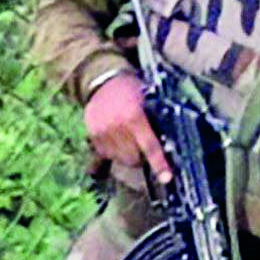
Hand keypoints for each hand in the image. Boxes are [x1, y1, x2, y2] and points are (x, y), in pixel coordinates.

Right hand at [79, 70, 167, 184]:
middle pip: (134, 159)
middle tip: (143, 144)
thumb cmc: (131, 90)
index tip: (166, 178)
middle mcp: (117, 127)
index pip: (150, 147)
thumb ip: (154, 123)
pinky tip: (117, 139)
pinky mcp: (92, 136)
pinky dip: (114, 152)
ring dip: (128, 156)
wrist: (103, 80)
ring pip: (120, 159)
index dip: (159, 164)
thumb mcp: (147, 101)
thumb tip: (165, 147)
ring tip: (129, 139)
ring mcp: (102, 133)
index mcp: (134, 118)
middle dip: (142, 157)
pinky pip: (106, 156)